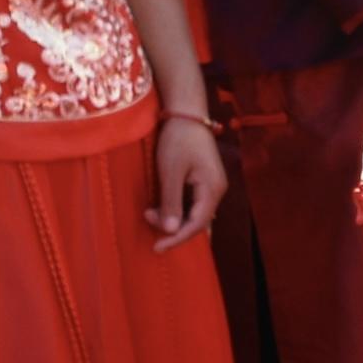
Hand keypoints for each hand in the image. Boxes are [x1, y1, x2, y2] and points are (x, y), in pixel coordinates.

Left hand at [146, 110, 223, 244]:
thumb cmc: (178, 140)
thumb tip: (171, 231)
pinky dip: (177, 209)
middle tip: (146, 217)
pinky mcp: (204, 180)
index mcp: (212, 190)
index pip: (197, 224)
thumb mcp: (171, 172)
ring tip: (149, 211)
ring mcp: (211, 185)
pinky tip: (162, 205)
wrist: (187, 114)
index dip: (177, 238)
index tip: (157, 247)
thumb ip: (171, 202)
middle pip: (197, 221)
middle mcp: (216, 191)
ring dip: (173, 217)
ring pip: (194, 213)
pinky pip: (192, 203)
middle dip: (172, 227)